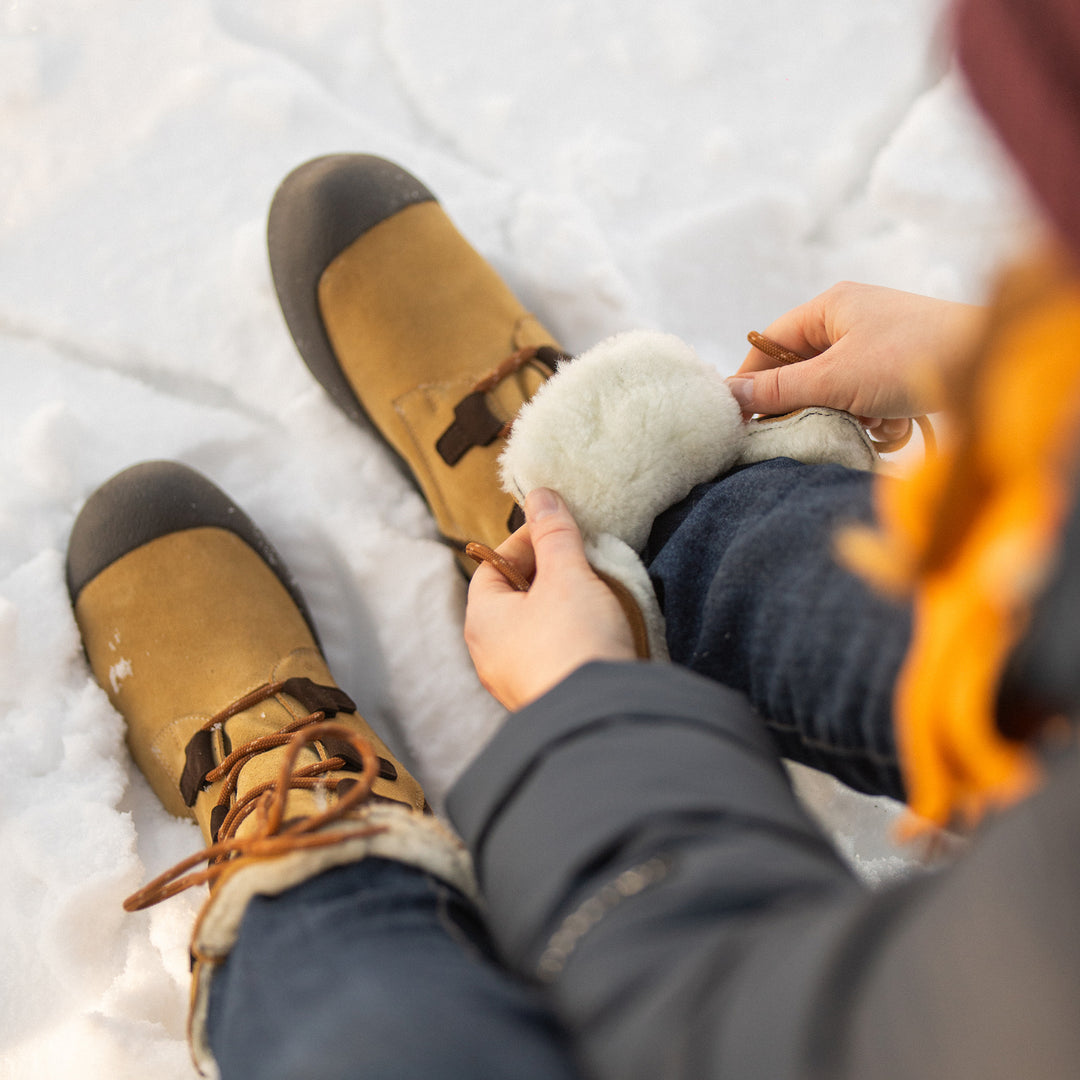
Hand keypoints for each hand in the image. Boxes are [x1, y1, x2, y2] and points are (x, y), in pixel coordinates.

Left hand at [464, 488, 636, 710]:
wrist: (601, 716)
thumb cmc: (573, 641)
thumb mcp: (567, 575)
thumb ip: (554, 534)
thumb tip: (540, 496)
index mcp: (482, 619)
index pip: (493, 566)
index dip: (524, 542)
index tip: (556, 529)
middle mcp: (489, 654)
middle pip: (511, 597)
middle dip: (544, 573)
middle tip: (579, 558)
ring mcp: (514, 681)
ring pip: (532, 628)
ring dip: (558, 606)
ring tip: (592, 592)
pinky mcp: (543, 698)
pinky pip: (549, 655)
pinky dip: (568, 637)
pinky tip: (595, 631)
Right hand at [727, 282, 984, 436]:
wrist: (992, 363)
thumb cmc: (912, 358)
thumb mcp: (835, 378)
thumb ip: (780, 388)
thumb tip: (729, 395)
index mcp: (830, 307)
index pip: (770, 341)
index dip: (752, 378)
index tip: (741, 416)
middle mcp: (851, 319)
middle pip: (802, 368)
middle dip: (808, 403)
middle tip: (810, 427)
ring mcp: (877, 342)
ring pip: (834, 388)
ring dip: (844, 414)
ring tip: (867, 425)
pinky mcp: (900, 367)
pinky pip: (865, 397)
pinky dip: (872, 417)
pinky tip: (892, 427)